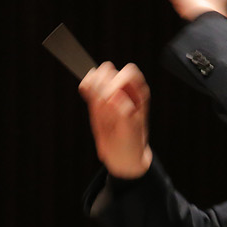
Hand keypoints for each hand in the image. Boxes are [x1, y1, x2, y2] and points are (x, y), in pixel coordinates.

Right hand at [79, 61, 152, 178]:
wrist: (121, 155)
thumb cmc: (131, 143)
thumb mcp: (131, 130)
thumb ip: (123, 111)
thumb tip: (116, 95)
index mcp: (140, 93)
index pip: (128, 73)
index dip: (117, 82)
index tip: (111, 98)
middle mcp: (125, 89)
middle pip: (109, 71)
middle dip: (103, 89)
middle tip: (106, 107)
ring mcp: (109, 93)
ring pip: (96, 78)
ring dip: (94, 94)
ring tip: (101, 112)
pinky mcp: (96, 99)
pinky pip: (87, 85)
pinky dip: (86, 89)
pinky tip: (88, 98)